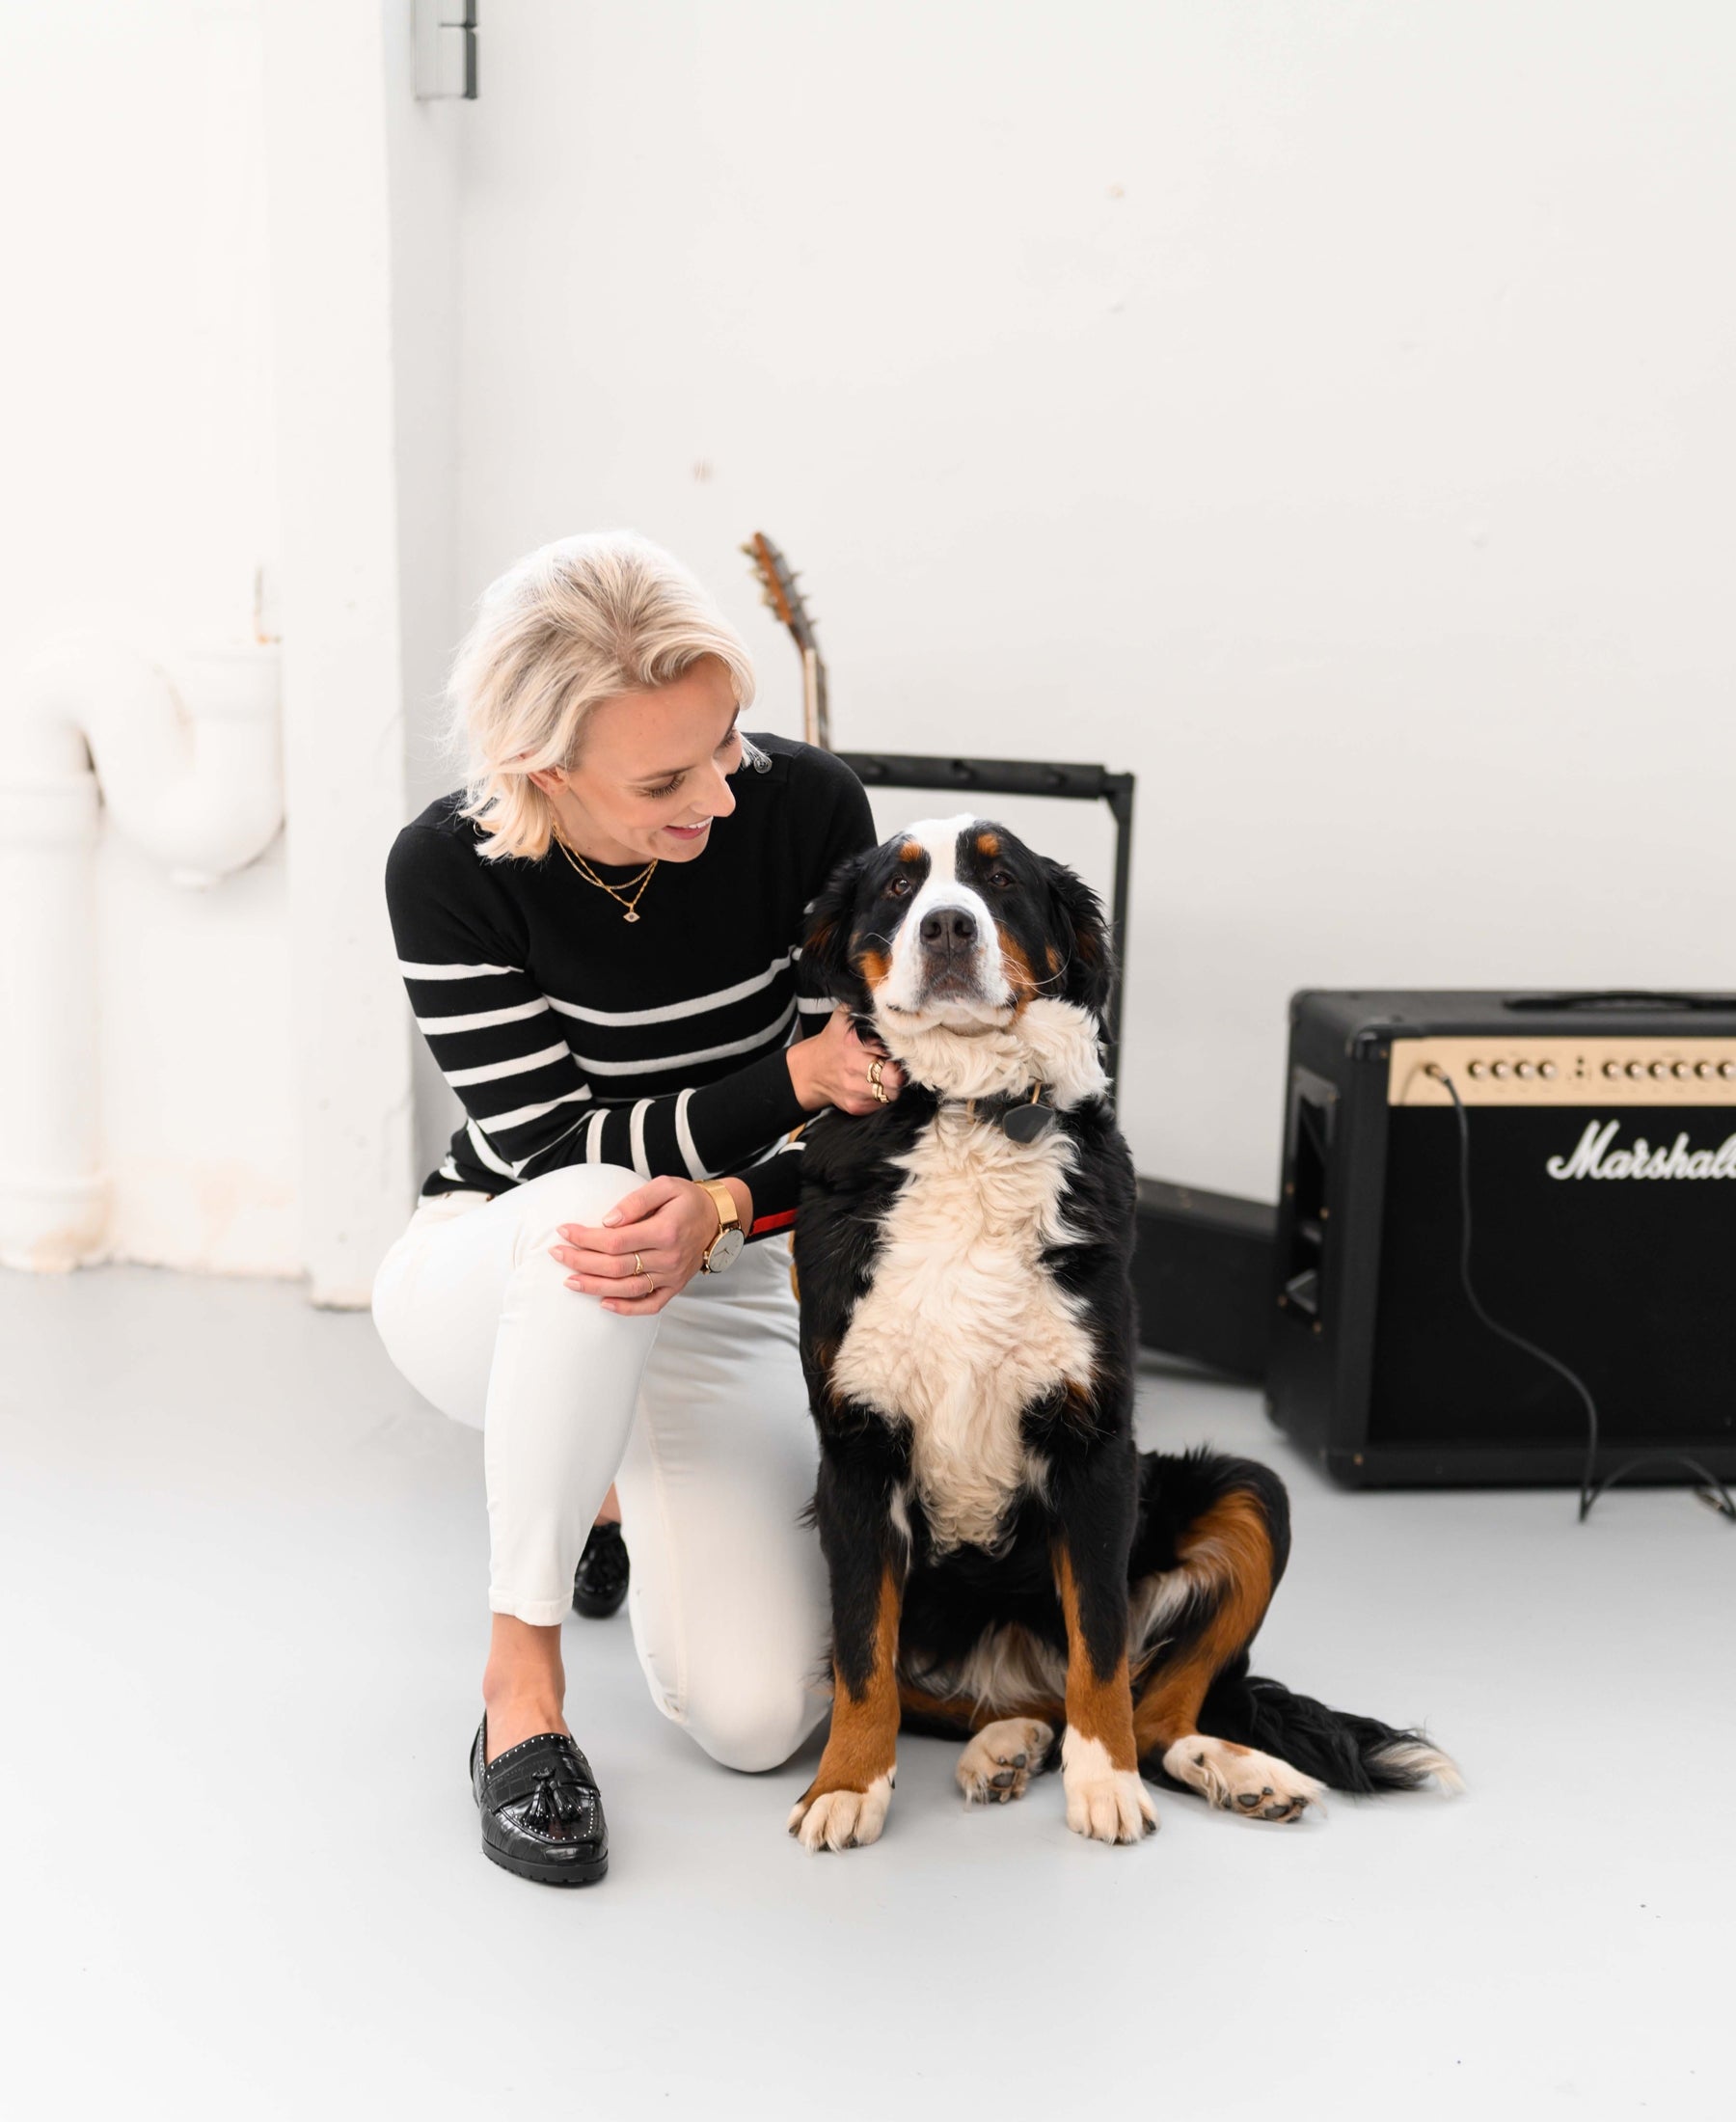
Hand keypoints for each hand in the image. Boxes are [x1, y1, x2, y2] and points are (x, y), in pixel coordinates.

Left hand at [549, 1174, 751, 1315]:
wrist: (719, 1219)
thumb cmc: (688, 1200)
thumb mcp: (665, 1186)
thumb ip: (635, 1201)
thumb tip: (607, 1220)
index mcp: (665, 1231)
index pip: (615, 1241)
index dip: (585, 1238)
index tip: (563, 1231)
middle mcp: (669, 1258)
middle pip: (615, 1266)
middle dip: (581, 1261)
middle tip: (556, 1254)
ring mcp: (672, 1276)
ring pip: (627, 1288)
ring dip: (594, 1287)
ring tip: (569, 1281)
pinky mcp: (675, 1287)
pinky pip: (649, 1304)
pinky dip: (626, 1308)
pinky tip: (604, 1304)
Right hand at [786, 1007, 904, 1115]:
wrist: (811, 1069)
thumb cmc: (835, 1040)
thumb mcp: (846, 1016)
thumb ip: (868, 1008)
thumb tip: (891, 1004)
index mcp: (853, 1042)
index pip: (892, 1050)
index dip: (902, 1050)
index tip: (903, 1048)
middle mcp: (852, 1067)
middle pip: (895, 1078)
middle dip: (901, 1072)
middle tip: (899, 1065)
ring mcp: (853, 1090)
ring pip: (891, 1094)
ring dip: (894, 1085)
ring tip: (887, 1073)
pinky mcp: (854, 1107)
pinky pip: (881, 1104)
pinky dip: (883, 1095)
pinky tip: (876, 1084)